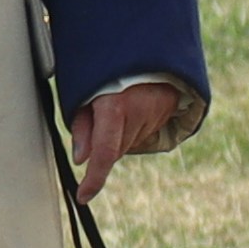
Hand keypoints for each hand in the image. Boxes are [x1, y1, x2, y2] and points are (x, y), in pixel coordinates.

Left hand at [66, 81, 196, 200]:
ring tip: (118, 105)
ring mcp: (156, 115)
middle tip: (98, 115)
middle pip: (114, 151)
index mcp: (114, 108)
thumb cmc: (106, 69)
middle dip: (103, 144)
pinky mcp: (167, 115)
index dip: (93, 180)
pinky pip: (144, 134)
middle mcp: (138, 115)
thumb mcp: (84, 92)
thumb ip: (83, 127)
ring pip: (129, 144)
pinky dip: (134, 128)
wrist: (145, 50)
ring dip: (119, 135)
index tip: (83, 196)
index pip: (103, 154)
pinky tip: (133, 107)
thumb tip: (81, 159)